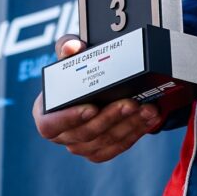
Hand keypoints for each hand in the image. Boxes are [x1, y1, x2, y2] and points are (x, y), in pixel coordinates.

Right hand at [32, 35, 160, 162]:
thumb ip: (68, 46)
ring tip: (147, 108)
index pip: (50, 125)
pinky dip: (136, 132)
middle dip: (111, 117)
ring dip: (129, 125)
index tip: (91, 108)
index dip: (69, 119)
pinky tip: (150, 118)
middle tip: (131, 102)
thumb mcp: (71, 53)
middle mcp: (62, 133)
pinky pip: (117, 146)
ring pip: (104, 141)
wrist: (96, 81)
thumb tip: (72, 47)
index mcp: (46, 112)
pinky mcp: (99, 149)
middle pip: (84, 133)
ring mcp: (81, 144)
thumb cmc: (78, 68)